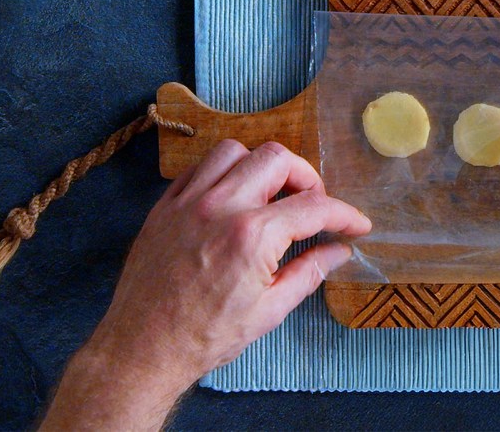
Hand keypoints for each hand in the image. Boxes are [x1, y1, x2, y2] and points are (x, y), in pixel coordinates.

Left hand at [43, 141, 369, 429]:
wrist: (143, 349)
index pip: (314, 207)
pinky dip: (225, 173)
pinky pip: (200, 168)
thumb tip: (340, 251)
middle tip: (313, 204)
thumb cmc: (206, 336)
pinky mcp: (165, 207)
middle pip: (277, 159)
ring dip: (262, 166)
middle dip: (306, 177)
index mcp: (252, 236)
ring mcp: (188, 202)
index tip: (356, 225)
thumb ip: (309, 272)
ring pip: (236, 151)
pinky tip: (234, 198)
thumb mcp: (270, 310)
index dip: (344, 214)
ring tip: (272, 195)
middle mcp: (221, 207)